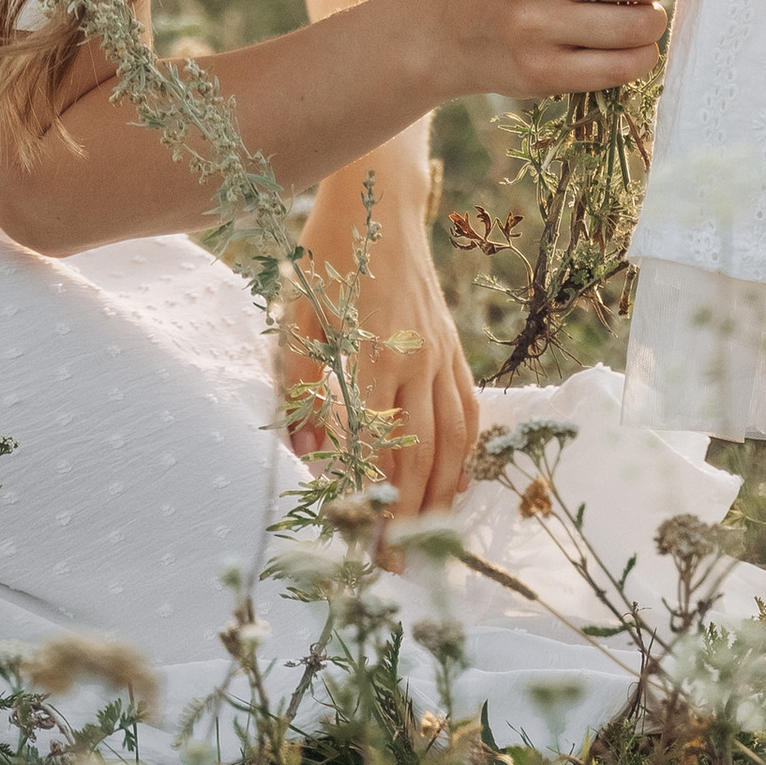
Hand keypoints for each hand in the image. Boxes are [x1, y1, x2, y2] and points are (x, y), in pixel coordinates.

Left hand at [280, 208, 481, 516]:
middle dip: (409, 515)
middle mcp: (416, 360)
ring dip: (441, 493)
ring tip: (429, 537)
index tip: (360, 544)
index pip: (377, 448)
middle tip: (395, 564)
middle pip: (419, 455)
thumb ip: (299, 383)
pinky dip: (466, 452)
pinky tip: (457, 480)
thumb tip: (303, 450)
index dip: (370, 500)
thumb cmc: (329, 256)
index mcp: (375, 354)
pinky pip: (468, 409)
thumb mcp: (297, 314)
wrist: (380, 200)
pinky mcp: (452, 346)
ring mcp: (441, 354)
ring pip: (452, 439)